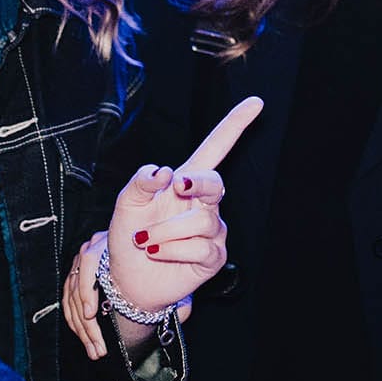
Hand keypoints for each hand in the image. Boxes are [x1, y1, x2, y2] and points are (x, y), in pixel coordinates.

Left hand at [71, 98, 261, 355]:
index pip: (216, 148)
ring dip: (167, 230)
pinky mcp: (214, 256)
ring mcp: (212, 230)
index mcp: (185, 181)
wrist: (127, 277)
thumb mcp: (126, 203)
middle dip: (197, 184)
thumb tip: (163, 170)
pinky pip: (200, 247)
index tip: (256, 103)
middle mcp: (204, 203)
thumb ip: (141, 181)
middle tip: (178, 187)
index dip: (235, 125)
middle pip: (215, 183)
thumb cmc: (129, 233)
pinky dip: (172, 250)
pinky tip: (158, 253)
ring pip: (201, 220)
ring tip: (146, 240)